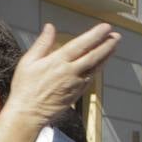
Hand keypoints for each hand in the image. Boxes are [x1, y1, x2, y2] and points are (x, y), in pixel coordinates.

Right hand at [2, 22, 119, 125]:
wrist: (28, 114)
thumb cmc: (25, 88)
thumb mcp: (28, 62)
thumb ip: (42, 43)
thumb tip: (50, 27)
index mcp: (58, 62)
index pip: (81, 45)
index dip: (95, 35)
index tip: (106, 28)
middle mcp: (70, 72)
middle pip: (94, 56)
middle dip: (107, 45)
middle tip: (116, 36)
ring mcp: (75, 84)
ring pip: (95, 68)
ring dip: (106, 57)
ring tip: (113, 47)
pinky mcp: (76, 94)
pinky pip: (90, 79)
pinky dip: (97, 70)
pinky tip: (100, 65)